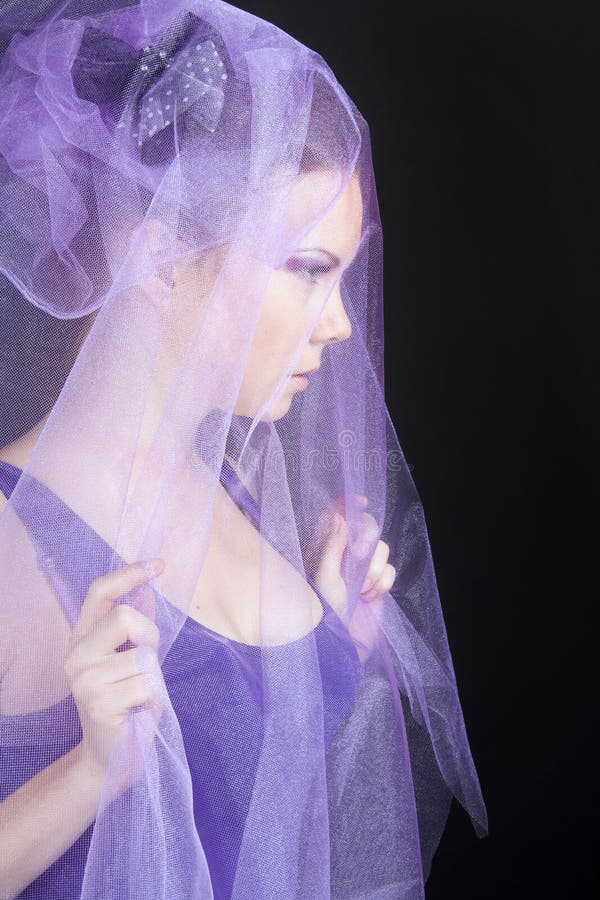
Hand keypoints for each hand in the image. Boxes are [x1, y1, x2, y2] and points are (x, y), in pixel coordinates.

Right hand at [64, 559, 165, 794]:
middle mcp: (77, 655)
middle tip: (147, 662)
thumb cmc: (125, 703)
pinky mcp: (100, 703)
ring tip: (138, 696)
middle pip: (124, 616)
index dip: (129, 573)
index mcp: (83, 638)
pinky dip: (152, 699)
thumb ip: (136, 626)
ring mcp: (85, 680)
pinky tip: (137, 712)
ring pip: (142, 657)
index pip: (100, 592)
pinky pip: (146, 685)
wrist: (111, 757)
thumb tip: (148, 590)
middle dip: (149, 635)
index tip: (159, 564)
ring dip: (153, 679)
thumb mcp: (130, 658)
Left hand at [305, 494, 395, 663]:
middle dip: (367, 543)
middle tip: (358, 563)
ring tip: (361, 589)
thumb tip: (339, 515)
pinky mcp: (376, 585)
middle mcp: (343, 556)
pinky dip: (383, 583)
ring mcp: (360, 570)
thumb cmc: (322, 613)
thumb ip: (333, 545)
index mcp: (324, 548)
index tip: (361, 500)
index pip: (336, 516)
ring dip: (374, 568)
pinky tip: (369, 597)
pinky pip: (389, 570)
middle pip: (366, 528)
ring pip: (381, 549)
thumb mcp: (324, 577)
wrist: (339, 647)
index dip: (348, 504)